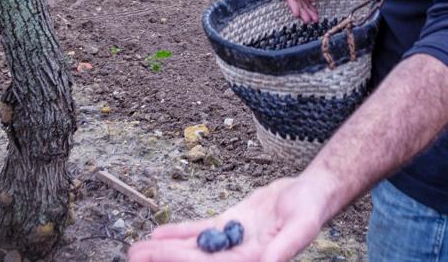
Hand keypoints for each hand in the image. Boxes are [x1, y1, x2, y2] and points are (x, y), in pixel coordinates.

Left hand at [128, 174, 335, 261]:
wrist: (312, 193)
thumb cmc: (311, 209)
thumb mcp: (302, 226)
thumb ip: (285, 248)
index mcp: (254, 260)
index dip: (184, 260)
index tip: (160, 255)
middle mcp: (239, 256)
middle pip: (196, 259)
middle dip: (165, 258)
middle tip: (135, 256)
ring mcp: (232, 242)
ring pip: (193, 247)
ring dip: (165, 249)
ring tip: (136, 250)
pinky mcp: (230, 225)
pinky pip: (200, 231)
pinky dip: (178, 233)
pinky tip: (158, 234)